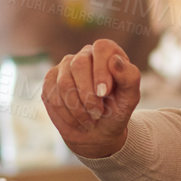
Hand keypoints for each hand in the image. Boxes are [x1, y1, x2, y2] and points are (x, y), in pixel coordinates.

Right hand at [41, 40, 140, 159]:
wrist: (98, 132)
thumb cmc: (116, 111)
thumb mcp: (130, 98)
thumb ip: (129, 77)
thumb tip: (115, 60)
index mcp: (107, 53)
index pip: (101, 48)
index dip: (101, 70)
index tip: (104, 93)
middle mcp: (85, 55)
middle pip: (79, 65)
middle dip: (88, 94)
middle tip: (98, 112)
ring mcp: (65, 67)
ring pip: (64, 82)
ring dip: (78, 107)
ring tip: (89, 119)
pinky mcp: (51, 81)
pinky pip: (53, 96)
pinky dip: (67, 114)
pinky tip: (76, 119)